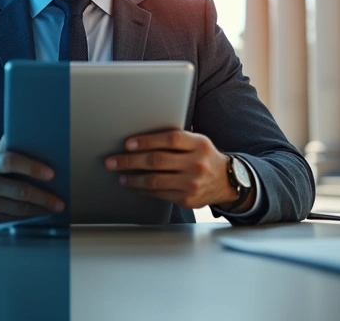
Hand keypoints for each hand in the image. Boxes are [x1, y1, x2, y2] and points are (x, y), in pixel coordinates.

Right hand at [0, 137, 64, 223]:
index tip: (51, 173)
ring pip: (22, 208)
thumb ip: (7, 144)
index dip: (31, 167)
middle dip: (44, 196)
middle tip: (60, 200)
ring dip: (42, 209)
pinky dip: (32, 217)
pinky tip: (43, 214)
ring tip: (57, 206)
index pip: (10, 161)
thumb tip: (29, 128)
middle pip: (21, 191)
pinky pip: (17, 219)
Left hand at [104, 130, 240, 209]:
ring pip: (155, 180)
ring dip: (133, 178)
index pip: (170, 139)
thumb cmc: (204, 157)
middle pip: (157, 160)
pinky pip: (159, 194)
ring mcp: (192, 183)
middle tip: (113, 161)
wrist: (227, 181)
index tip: (128, 144)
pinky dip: (144, 190)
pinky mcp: (187, 199)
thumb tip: (140, 140)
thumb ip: (175, 140)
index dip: (147, 141)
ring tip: (120, 176)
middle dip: (130, 161)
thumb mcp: (197, 142)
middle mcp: (197, 163)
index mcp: (198, 144)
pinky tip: (135, 186)